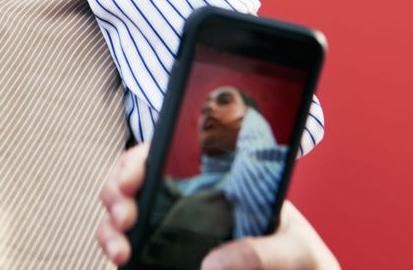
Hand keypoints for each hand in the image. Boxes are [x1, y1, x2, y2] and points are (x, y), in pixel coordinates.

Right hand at [95, 144, 338, 269]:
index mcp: (216, 180)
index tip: (130, 181)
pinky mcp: (169, 257)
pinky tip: (123, 261)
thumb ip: (264, 253)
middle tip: (123, 218)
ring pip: (123, 216)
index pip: (163, 153)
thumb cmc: (303, 260)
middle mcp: (186, 199)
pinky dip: (118, 251)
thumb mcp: (296, 249)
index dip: (136, 161)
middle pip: (132, 182)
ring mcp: (173, 229)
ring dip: (109, 228)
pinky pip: (132, 248)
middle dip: (115, 194)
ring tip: (119, 251)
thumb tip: (212, 266)